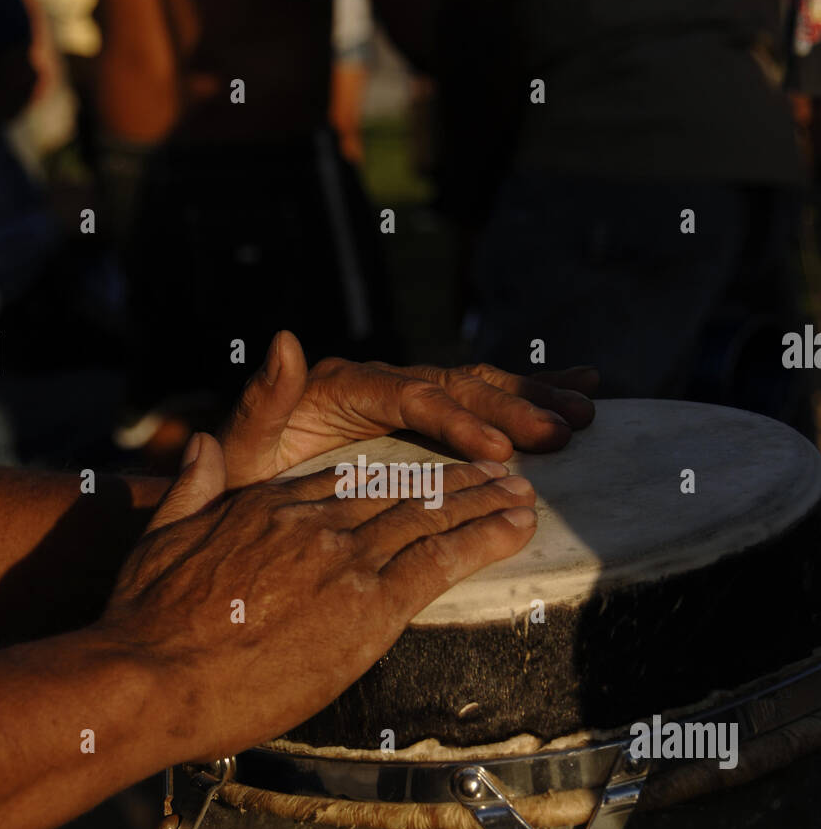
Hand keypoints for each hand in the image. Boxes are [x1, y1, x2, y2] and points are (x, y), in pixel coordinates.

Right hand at [98, 432, 538, 758]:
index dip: (396, 476)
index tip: (425, 475)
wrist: (154, 674)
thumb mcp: (159, 536)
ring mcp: (345, 560)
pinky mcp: (369, 606)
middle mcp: (314, 523)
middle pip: (400, 493)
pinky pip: (441, 562)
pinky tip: (519, 527)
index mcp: (269, 505)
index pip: (348, 483)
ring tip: (523, 494)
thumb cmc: (145, 620)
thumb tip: (199, 442)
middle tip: (498, 471)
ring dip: (483, 502)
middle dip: (455, 482)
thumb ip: (188, 486)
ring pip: (430, 519)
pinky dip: (486, 539)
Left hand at [218, 331, 596, 486]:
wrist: (245, 489)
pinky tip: (579, 388)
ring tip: (585, 413)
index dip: (457, 422)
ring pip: (478, 387)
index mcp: (344, 387)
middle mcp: (381, 381)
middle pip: (457, 386)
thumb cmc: (243, 477)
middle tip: (564, 430)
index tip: (498, 450)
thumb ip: (264, 398)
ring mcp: (405, 394)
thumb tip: (283, 339)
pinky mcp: (423, 413)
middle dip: (512, 407)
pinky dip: (528, 394)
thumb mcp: (245, 444)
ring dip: (532, 399)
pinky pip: (481, 398)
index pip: (411, 399)